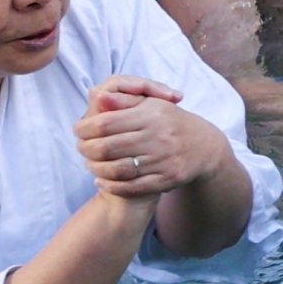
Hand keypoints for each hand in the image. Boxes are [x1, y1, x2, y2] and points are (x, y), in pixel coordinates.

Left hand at [76, 76, 224, 201]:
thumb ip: (124, 99)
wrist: (204, 147)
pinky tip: (101, 181)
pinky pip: (131, 187)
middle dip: (86, 149)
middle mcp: (158, 137)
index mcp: (152, 114)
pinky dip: (111, 186)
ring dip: (96, 169)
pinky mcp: (167, 180)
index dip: (85, 128)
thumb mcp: (152, 104)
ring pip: (117, 170)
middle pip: (107, 147)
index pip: (106, 123)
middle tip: (81, 148)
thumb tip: (98, 96)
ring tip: (90, 164)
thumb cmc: (170, 122)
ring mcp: (163, 160)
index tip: (78, 130)